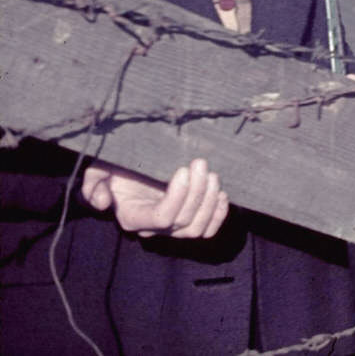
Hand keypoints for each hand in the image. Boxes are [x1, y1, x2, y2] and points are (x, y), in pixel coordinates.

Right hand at [81, 158, 228, 238]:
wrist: (132, 169)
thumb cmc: (117, 168)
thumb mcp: (98, 171)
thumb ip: (93, 185)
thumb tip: (103, 203)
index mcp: (133, 217)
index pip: (162, 217)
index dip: (177, 196)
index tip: (183, 169)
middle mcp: (153, 228)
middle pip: (183, 221)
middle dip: (198, 192)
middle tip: (201, 163)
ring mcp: (172, 228)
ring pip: (197, 228)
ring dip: (210, 201)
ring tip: (213, 175)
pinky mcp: (187, 222)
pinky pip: (207, 230)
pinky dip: (219, 214)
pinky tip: (222, 194)